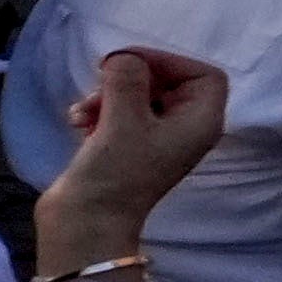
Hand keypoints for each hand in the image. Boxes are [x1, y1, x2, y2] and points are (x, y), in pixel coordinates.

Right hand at [39, 40, 223, 270]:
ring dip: (108, 95)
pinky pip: (121, 115)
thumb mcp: (124, 116)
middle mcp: (185, 130)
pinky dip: (100, 112)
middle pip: (168, 83)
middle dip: (131, 79)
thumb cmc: (116, 171)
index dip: (169, 61)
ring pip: (139, 98)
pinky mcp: (129, 150)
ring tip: (82, 111)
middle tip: (100, 84)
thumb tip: (123, 58)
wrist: (87, 222)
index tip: (131, 65)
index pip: (203, 74)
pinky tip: (78, 122)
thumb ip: (128, 77)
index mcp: (200, 122)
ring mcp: (156, 141)